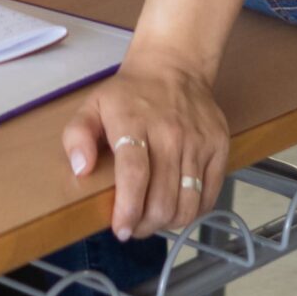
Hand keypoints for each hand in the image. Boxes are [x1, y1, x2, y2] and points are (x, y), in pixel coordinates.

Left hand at [63, 50, 228, 239]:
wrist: (173, 66)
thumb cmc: (129, 94)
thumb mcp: (91, 106)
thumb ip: (77, 136)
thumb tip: (81, 169)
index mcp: (134, 122)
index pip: (135, 174)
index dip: (128, 209)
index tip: (120, 229)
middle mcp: (170, 133)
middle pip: (163, 197)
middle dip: (145, 225)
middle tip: (133, 228)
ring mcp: (198, 141)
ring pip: (188, 203)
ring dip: (168, 223)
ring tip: (153, 222)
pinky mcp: (219, 147)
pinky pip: (209, 195)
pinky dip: (193, 213)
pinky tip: (176, 210)